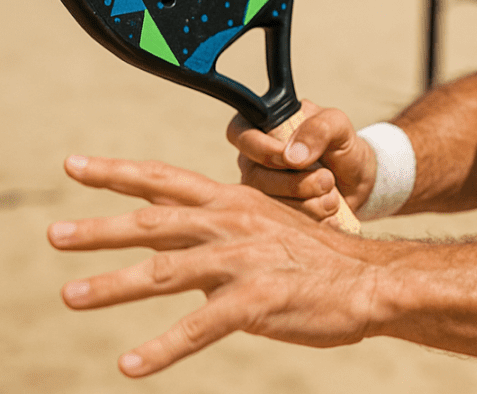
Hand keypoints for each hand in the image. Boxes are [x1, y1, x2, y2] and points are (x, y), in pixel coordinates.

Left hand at [48, 155, 384, 376]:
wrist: (370, 280)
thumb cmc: (315, 260)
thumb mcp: (262, 229)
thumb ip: (213, 231)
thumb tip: (162, 239)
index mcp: (234, 203)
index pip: (166, 180)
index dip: (117, 172)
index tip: (74, 165)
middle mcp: (233, 224)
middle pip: (156, 221)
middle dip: (100, 228)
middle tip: (54, 234)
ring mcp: (244, 261)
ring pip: (166, 271)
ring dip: (114, 285)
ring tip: (70, 295)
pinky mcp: (258, 300)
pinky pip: (200, 326)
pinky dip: (162, 348)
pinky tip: (130, 365)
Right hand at [227, 100, 376, 222]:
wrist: (356, 179)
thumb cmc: (341, 145)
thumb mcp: (338, 126)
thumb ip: (318, 129)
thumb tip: (292, 157)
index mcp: (262, 127)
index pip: (240, 133)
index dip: (262, 149)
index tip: (291, 160)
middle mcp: (253, 160)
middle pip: (254, 177)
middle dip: (295, 184)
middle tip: (327, 179)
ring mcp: (261, 189)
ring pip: (267, 204)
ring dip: (307, 203)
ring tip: (332, 193)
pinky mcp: (272, 214)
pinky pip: (280, 223)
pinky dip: (311, 218)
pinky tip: (329, 209)